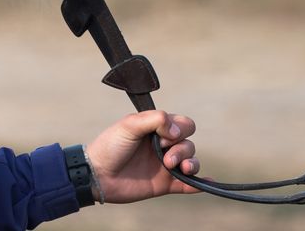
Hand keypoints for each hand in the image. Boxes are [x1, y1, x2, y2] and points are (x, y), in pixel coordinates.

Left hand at [84, 109, 199, 203]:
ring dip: (190, 162)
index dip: (179, 128)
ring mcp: (164, 165)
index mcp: (155, 128)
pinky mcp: (164, 184)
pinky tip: (206, 183)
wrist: (99, 174)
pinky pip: (187, 185)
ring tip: (174, 166)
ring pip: (191, 161)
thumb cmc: (111, 145)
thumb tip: (176, 130)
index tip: (164, 135)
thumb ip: (155, 120)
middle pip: (189, 142)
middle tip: (164, 154)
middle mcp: (163, 145)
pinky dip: (199, 184)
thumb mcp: (130, 125)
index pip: (182, 123)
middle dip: (183, 147)